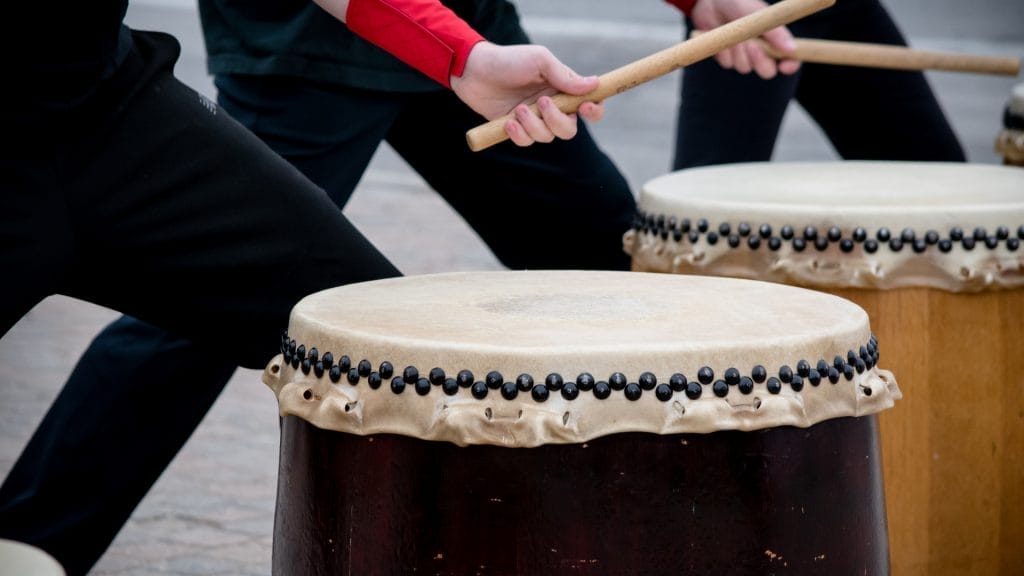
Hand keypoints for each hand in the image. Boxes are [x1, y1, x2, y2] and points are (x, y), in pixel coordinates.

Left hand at [451, 42, 604, 146]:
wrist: (473, 71)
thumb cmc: (508, 60)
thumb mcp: (540, 61)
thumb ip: (565, 76)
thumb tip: (594, 85)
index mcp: (561, 88)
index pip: (589, 105)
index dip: (594, 111)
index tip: (585, 108)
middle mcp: (551, 106)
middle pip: (569, 129)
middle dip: (557, 121)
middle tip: (541, 103)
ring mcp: (533, 119)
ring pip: (547, 137)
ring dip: (534, 125)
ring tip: (518, 109)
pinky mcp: (516, 128)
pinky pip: (527, 142)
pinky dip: (519, 134)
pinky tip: (509, 122)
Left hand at [690, 0, 799, 78]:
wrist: (711, 1)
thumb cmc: (739, 3)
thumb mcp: (759, 15)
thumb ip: (776, 33)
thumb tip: (792, 49)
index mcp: (774, 38)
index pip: (789, 59)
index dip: (790, 66)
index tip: (784, 66)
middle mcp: (761, 49)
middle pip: (767, 71)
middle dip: (759, 61)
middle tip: (752, 46)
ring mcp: (743, 54)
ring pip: (745, 68)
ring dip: (739, 53)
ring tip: (734, 34)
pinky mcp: (726, 56)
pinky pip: (728, 64)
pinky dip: (724, 52)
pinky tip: (723, 37)